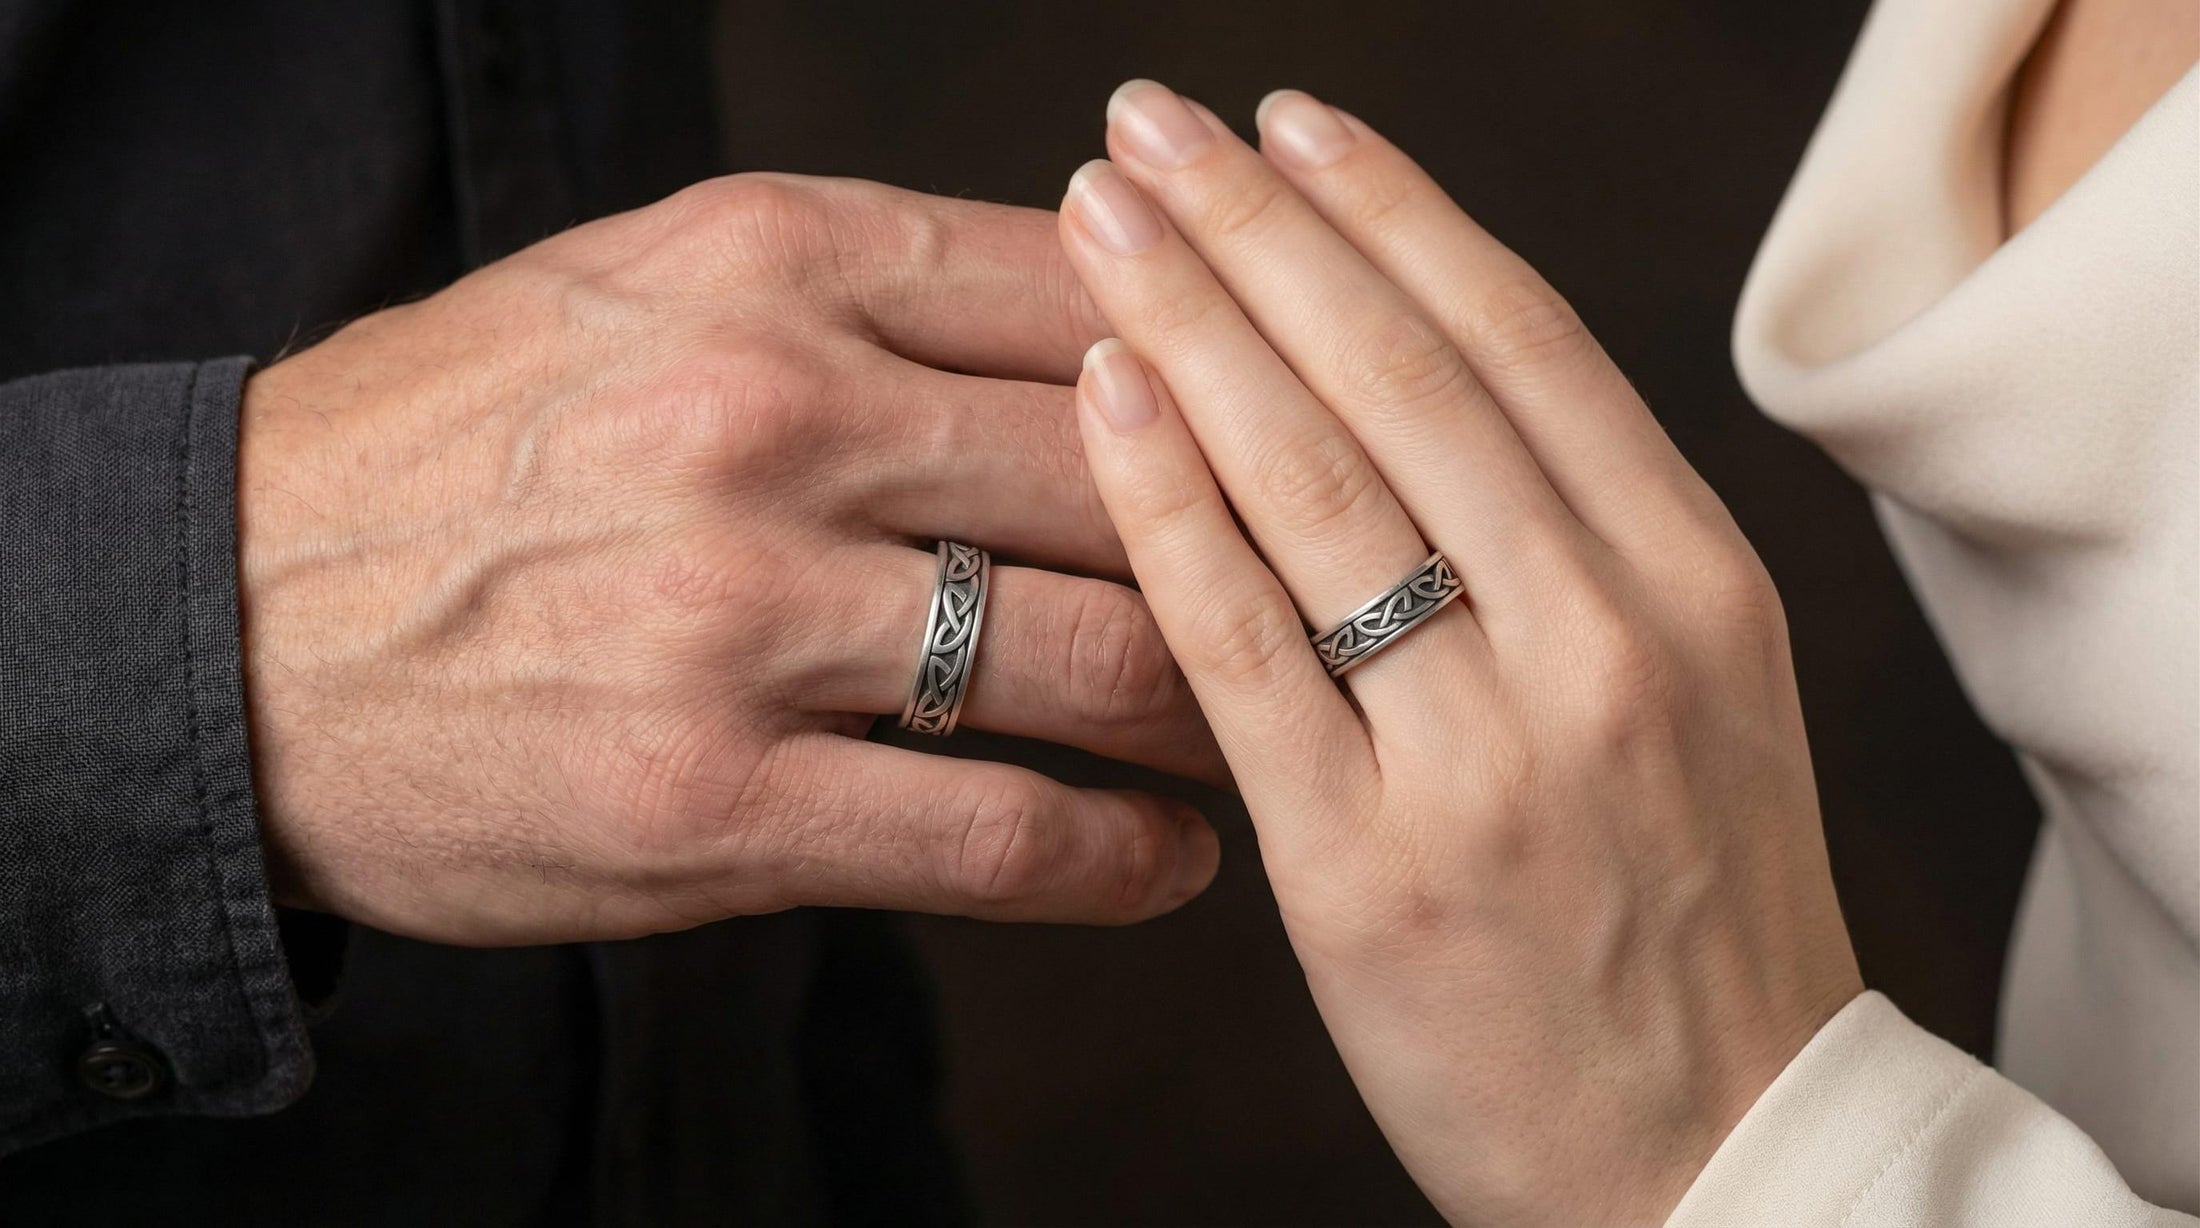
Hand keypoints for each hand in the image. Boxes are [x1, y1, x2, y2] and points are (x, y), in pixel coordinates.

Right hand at [238, 173, 1222, 945]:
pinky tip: (1170, 860)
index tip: (1290, 420)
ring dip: (1222, 705)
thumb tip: (1099, 304)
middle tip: (1324, 591)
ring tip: (1264, 728)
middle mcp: (771, 417)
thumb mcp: (639, 289)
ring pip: (1103, 653)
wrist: (223, 623)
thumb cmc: (457, 445)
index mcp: (768, 262)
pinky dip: (1120, 857)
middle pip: (1134, 470)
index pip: (1090, 286)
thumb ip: (863, 289)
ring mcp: (744, 617)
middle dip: (1257, 538)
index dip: (1226, 361)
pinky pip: (1000, 831)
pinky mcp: (711, 804)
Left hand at [1060, 83, 1860, 1223]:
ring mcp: (1495, 756)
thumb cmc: (1686, 913)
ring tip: (1102, 215)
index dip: (1391, 213)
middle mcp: (1609, 642)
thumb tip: (1420, 373)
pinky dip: (1169, 506)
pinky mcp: (1374, 868)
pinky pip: (1250, 648)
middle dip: (1263, 230)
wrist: (1717, 1153)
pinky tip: (1101, 396)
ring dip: (1200, 325)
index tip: (1288, 123)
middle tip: (1150, 127)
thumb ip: (1580, 540)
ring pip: (1324, 486)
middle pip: (1408, 379)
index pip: (1522, 342)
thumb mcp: (1698, 694)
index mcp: (1694, 582)